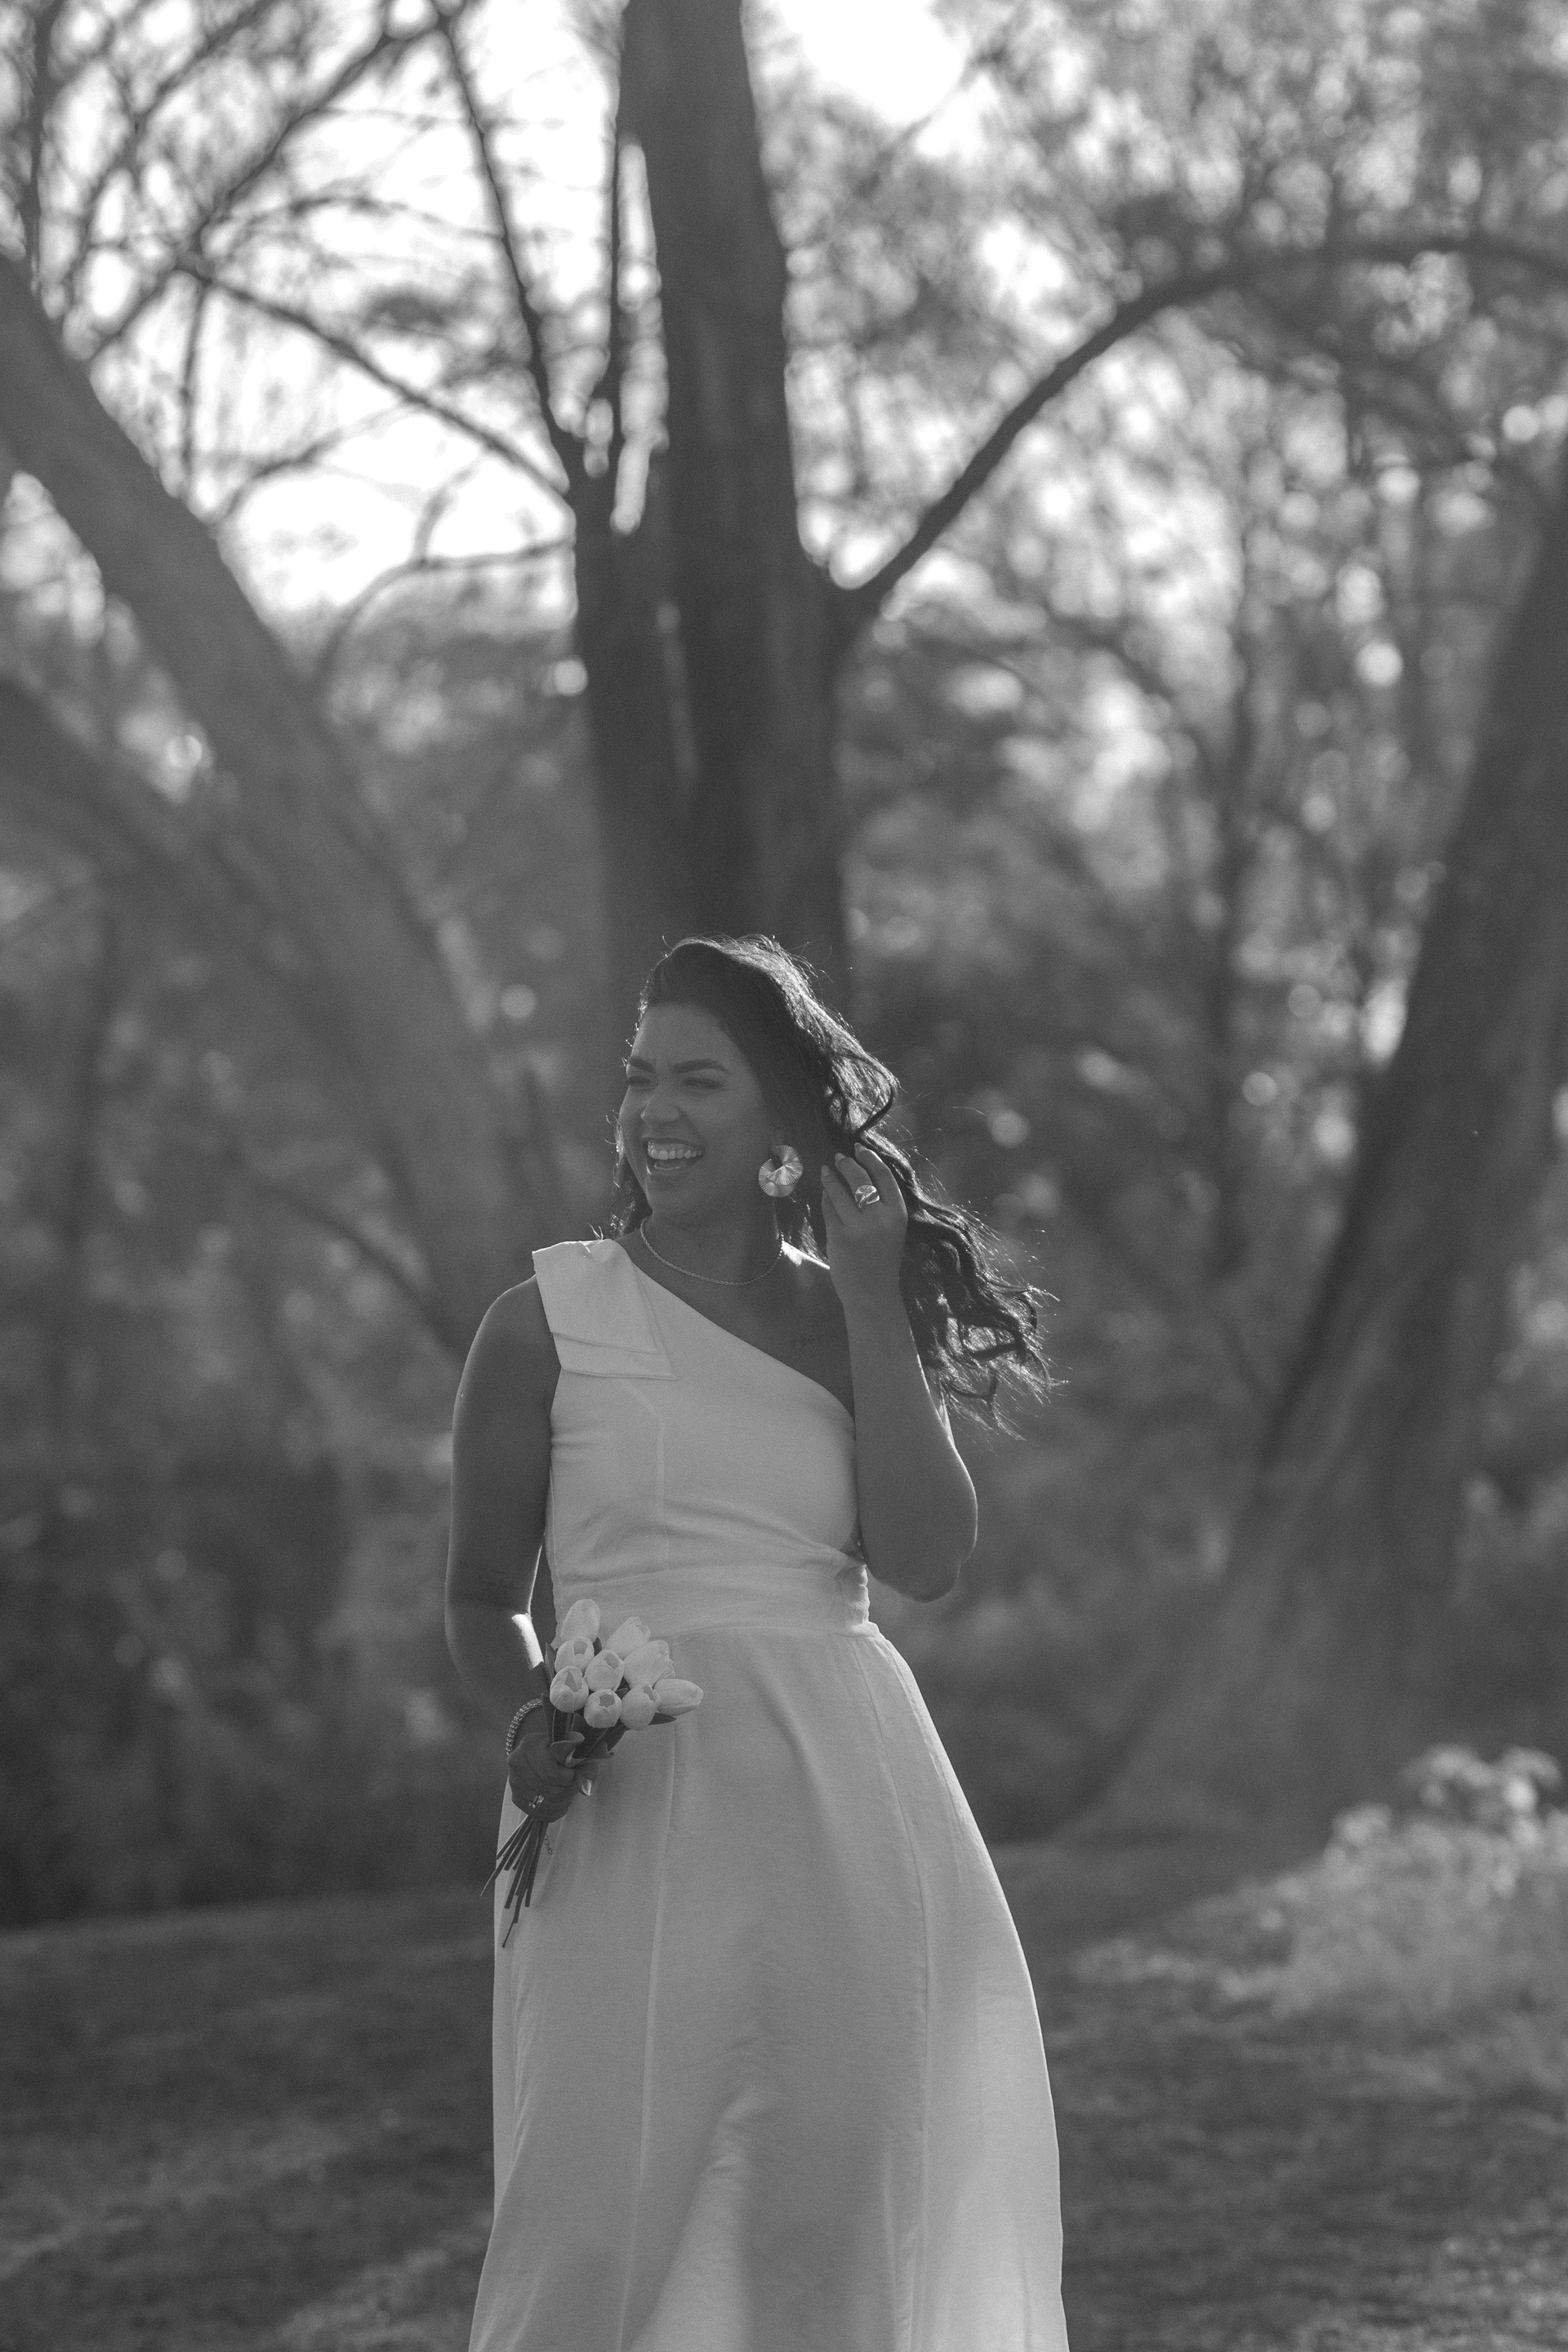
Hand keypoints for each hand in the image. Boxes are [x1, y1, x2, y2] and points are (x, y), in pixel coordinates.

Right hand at [507, 1710, 600, 1822]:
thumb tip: (585, 1788)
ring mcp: (514, 1782)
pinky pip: (539, 1813)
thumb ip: (585, 1767)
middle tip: (574, 1785)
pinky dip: (555, 1810)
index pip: (550, 1773)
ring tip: (568, 1791)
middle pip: (548, 1791)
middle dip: (567, 1791)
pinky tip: (561, 1800)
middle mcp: (517, 1762)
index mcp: (530, 1744)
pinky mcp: (516, 1798)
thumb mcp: (577, 1751)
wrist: (546, 1750)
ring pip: (544, 1804)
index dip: (568, 1778)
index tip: (575, 1774)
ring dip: (562, 1801)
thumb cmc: (563, 1748)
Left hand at [819, 1143, 907, 1314]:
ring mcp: (857, 1227)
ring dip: (831, 1178)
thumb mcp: (892, 1229)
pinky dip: (826, 1198)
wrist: (873, 1293)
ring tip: (827, 1171)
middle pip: (859, 1179)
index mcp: (897, 1214)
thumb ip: (882, 1205)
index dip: (870, 1158)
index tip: (859, 1149)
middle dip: (847, 1164)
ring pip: (839, 1192)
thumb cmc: (883, 1259)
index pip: (884, 1176)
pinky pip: (829, 1209)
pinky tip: (825, 1194)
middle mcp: (878, 1218)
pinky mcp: (838, 1236)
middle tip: (839, 1158)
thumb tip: (859, 1173)